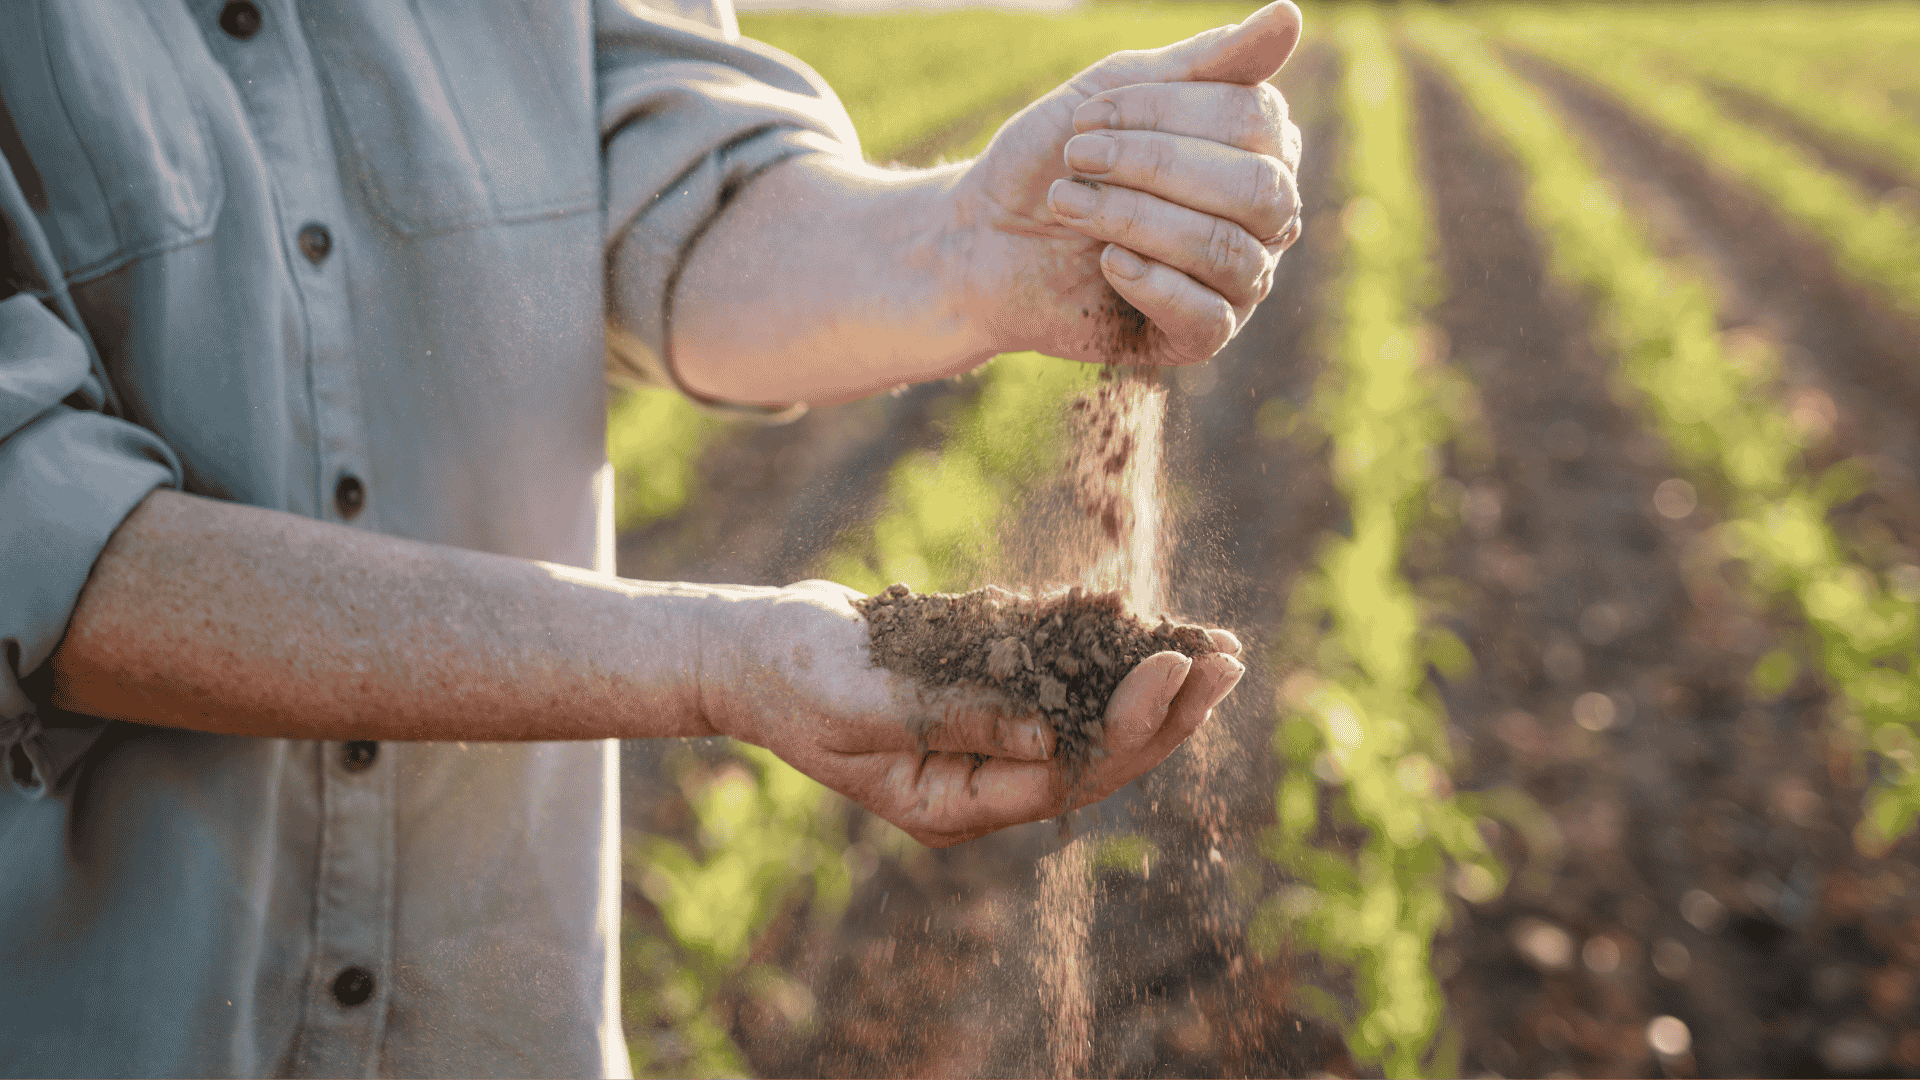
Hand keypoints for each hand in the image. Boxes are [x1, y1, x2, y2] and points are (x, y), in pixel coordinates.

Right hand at [702, 580, 1243, 846]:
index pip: (1068, 770)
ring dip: (1147, 677)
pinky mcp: (980, 688)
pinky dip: (1097, 644)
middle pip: (1097, 750)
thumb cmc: (793, 677)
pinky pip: (1054, 672)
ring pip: (1087, 712)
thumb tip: (1055, 733)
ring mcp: (983, 733)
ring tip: (1215, 642)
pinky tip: (1145, 617)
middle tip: (1230, 659)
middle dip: (1167, 708)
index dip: (1133, 722)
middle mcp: (981, 776)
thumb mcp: (868, 702)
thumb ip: (956, 718)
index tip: (1177, 664)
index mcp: (954, 804)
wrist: (751, 647)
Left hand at [957, 1, 1303, 367]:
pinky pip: (1209, 316)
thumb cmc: (1051, 160)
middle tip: (1078, 158)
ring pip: (1227, 249)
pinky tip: (1106, 262)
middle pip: (1257, 187)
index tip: (1086, 114)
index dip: (1167, 111)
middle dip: (1155, 167)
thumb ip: (1201, 63)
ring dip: (1134, 219)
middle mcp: (1265, 215)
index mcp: (1256, 145)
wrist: (982, 241)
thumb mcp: (1115, 95)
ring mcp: (1240, 279)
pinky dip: (1151, 282)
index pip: (1255, 117)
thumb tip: (1290, 16)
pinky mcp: (1201, 336)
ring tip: (1067, 204)